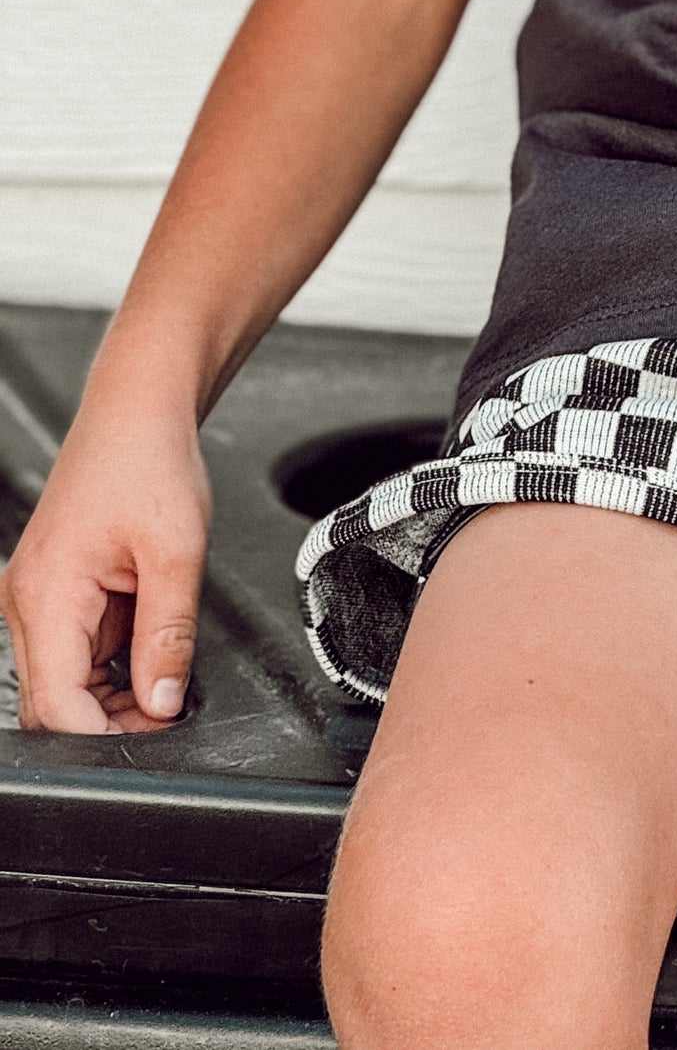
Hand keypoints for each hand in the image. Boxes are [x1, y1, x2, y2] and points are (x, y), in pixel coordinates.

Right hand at [0, 404, 210, 732]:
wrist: (137, 414)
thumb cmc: (149, 463)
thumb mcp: (177, 553)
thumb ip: (169, 635)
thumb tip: (163, 702)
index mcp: (46, 595)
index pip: (56, 705)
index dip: (103, 735)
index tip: (154, 736)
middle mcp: (27, 602)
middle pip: (52, 701)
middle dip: (108, 720)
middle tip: (167, 714)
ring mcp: (35, 598)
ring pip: (62, 681)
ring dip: (110, 694)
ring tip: (164, 678)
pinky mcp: (53, 593)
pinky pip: (72, 652)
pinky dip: (108, 665)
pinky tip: (145, 650)